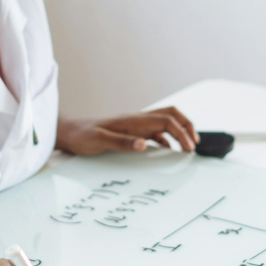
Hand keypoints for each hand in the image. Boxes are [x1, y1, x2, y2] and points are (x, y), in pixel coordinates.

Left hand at [56, 106, 199, 155]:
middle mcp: (137, 119)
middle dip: (187, 125)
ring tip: (188, 147)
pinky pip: (155, 132)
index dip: (181, 132)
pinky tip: (168, 150)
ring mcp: (135, 125)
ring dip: (179, 131)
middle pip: (171, 114)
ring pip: (165, 121)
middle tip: (195, 143)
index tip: (189, 148)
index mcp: (132, 120)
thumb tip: (144, 144)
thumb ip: (121, 142)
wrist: (69, 132)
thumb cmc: (82, 136)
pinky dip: (167, 139)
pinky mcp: (131, 131)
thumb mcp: (99, 141)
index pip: (165, 121)